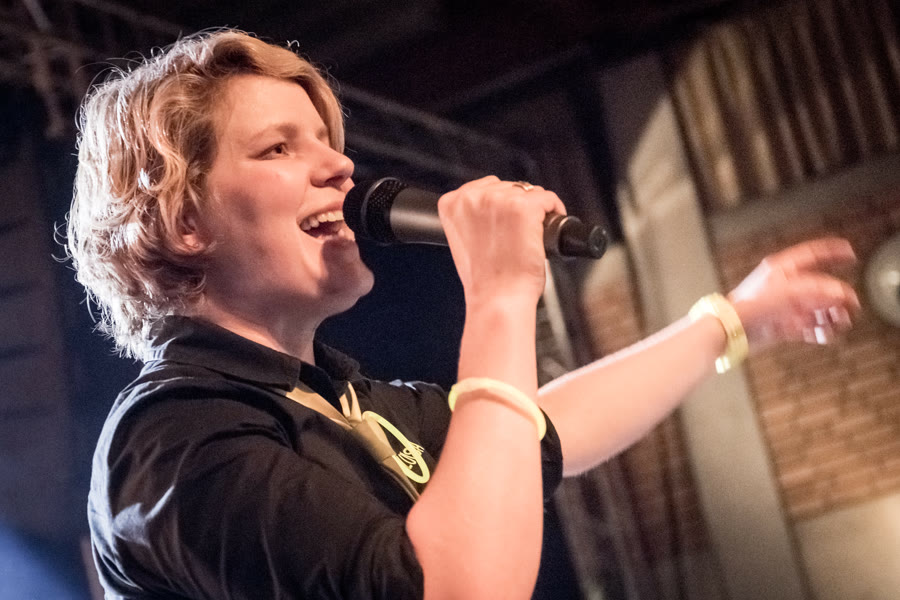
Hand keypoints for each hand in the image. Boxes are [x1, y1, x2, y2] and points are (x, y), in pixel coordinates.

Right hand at [438, 176, 565, 305]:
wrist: (497, 298)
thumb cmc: (484, 279)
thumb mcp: (464, 240)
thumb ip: (473, 217)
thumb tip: (494, 208)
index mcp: (452, 203)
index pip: (483, 187)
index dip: (500, 204)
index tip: (506, 219)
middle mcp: (473, 197)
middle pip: (507, 187)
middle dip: (517, 206)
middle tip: (519, 233)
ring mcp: (499, 200)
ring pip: (528, 192)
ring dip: (535, 209)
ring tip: (531, 233)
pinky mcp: (524, 207)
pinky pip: (547, 198)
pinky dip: (553, 210)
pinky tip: (548, 227)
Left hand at [728, 237, 860, 350]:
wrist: (730, 330)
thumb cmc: (749, 307)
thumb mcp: (786, 293)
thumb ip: (815, 291)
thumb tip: (840, 293)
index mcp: (782, 269)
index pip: (812, 254)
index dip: (832, 251)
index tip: (850, 252)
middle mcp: (784, 286)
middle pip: (820, 285)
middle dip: (837, 295)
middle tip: (851, 305)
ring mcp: (784, 306)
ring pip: (816, 308)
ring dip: (831, 316)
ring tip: (840, 323)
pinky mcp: (782, 325)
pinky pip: (807, 327)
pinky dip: (818, 331)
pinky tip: (825, 335)